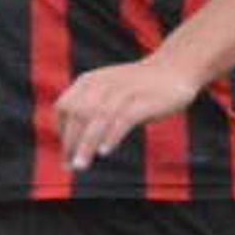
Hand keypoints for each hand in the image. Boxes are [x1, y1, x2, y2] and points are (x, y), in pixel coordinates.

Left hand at [54, 57, 199, 171]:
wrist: (173, 69)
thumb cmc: (136, 87)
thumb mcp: (107, 91)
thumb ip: (90, 111)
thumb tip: (75, 144)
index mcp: (89, 81)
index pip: (63, 107)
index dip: (61, 131)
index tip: (67, 152)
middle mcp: (102, 84)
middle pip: (77, 114)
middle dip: (70, 142)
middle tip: (71, 165)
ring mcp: (123, 91)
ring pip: (97, 119)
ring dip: (86, 144)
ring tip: (81, 165)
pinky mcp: (142, 101)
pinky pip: (122, 119)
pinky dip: (111, 136)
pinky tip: (104, 151)